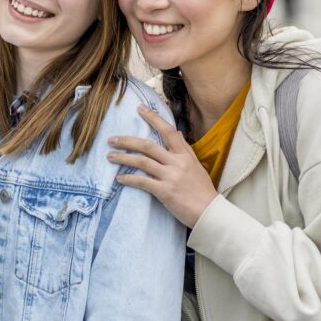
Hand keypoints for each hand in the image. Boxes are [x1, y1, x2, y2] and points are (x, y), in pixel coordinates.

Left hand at [107, 104, 217, 228]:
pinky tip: (119, 178)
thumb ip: (185, 150)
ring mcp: (170, 176)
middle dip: (127, 141)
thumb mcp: (197, 166)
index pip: (168, 131)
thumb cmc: (203, 191)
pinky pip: (142, 181)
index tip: (140, 108)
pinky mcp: (165, 191)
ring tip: (110, 156)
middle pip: (148, 145)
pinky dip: (128, 178)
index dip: (153, 118)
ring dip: (123, 158)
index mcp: (185, 155)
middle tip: (112, 139)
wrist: (210, 213)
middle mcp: (177, 162)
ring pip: (142, 161)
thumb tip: (177, 132)